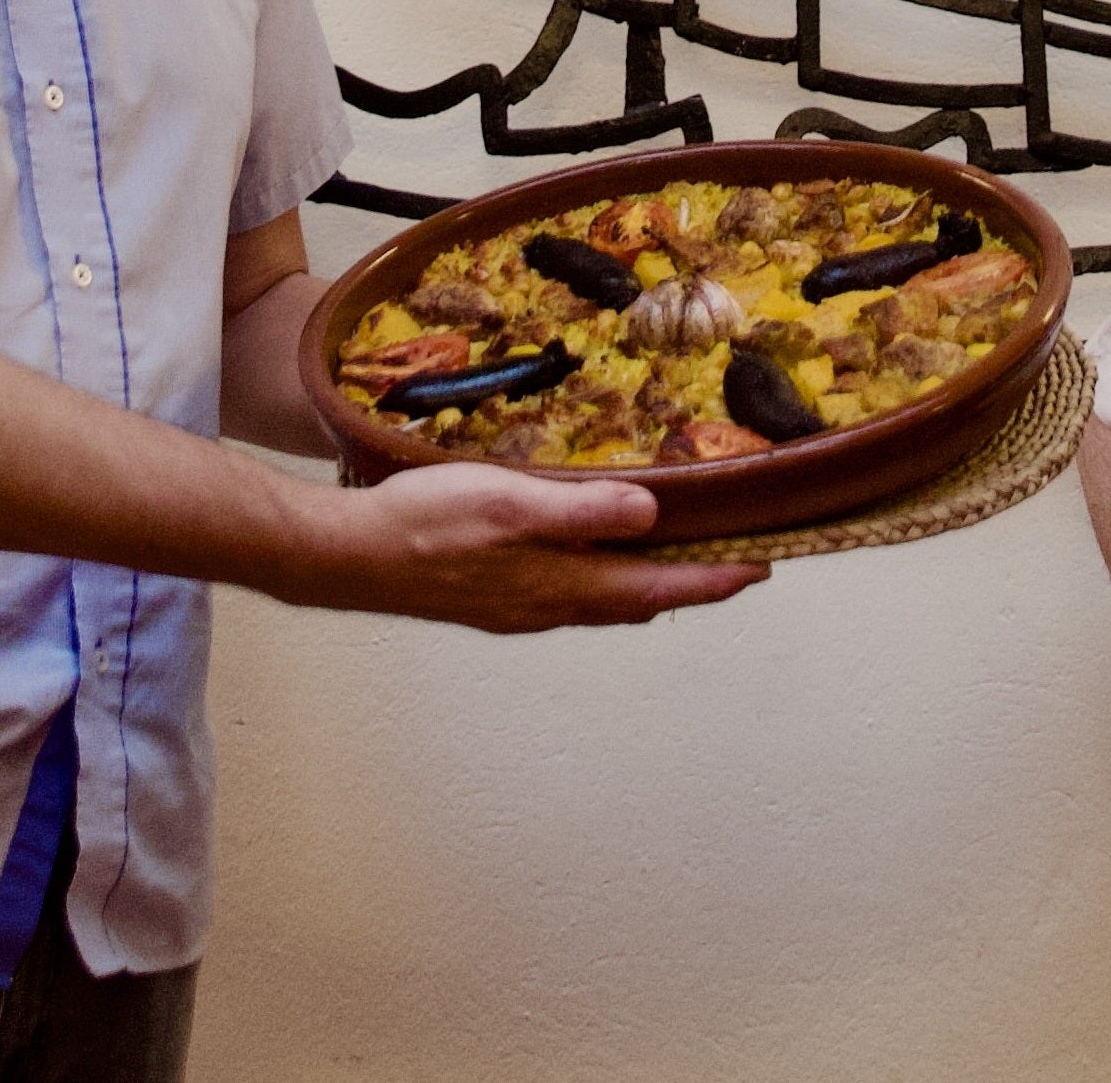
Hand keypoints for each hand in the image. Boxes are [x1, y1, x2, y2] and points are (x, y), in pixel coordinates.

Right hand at [282, 459, 765, 629]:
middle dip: (690, 582)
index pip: (661, 586)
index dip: (715, 578)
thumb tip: (652, 511)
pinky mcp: (493, 601)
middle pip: (639, 600)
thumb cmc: (426, 523)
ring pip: (603, 602)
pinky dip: (602, 579)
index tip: (762, 568)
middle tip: (732, 558)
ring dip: (646, 582)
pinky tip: (589, 555)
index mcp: (564, 585)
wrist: (348, 558)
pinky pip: (568, 596)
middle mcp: (549, 606)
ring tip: (675, 554)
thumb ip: (583, 510)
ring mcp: (520, 609)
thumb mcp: (511, 501)